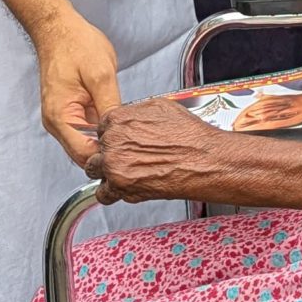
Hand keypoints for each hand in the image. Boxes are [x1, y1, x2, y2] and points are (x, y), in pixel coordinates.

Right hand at [32, 11, 120, 168]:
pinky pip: (88, 129)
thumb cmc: (74, 44)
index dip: (107, 156)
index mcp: (60, 116)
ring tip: (129, 133)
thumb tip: (119, 132)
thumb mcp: (100, 74)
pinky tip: (119, 122)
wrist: (59, 29)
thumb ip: (110, 106)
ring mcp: (63, 118)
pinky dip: (102, 129)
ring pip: (87, 143)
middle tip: (134, 145)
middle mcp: (57, 122)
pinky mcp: (71, 111)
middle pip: (84, 153)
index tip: (128, 152)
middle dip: (108, 151)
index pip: (83, 154)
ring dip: (106, 140)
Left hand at [86, 97, 218, 203]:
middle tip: (126, 158)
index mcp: (120, 119)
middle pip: (97, 148)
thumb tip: (130, 117)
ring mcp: (115, 164)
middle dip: (108, 153)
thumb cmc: (191, 136)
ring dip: (107, 173)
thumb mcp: (162, 107)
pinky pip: (103, 193)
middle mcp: (114, 140)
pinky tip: (125, 188)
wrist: (206, 160)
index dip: (112, 136)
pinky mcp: (121, 186)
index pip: (101, 127)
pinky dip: (112, 193)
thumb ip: (136, 113)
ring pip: (95, 170)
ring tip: (125, 174)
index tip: (118, 142)